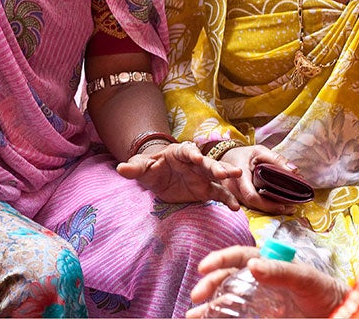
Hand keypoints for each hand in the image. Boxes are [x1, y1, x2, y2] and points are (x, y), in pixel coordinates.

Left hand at [117, 141, 241, 207]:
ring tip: (238, 177)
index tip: (196, 157)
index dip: (191, 153)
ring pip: (216, 175)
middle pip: (206, 162)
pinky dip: (227, 199)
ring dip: (227, 175)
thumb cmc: (149, 168)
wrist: (157, 177)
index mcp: (178, 153)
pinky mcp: (206, 190)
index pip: (186, 151)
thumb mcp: (140, 168)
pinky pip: (219, 194)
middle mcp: (194, 163)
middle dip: (215, 166)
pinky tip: (236, 207)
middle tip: (225, 172)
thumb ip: (133, 168)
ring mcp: (202, 176)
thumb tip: (120, 168)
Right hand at [186, 245, 348, 318]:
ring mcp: (258, 301)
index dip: (220, 259)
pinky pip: (236, 317)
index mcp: (269, 264)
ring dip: (208, 306)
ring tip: (192, 315)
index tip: (204, 267)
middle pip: (228, 278)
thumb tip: (252, 264)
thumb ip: (281, 270)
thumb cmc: (327, 293)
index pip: (239, 256)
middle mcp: (259, 281)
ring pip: (227, 299)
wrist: (340, 314)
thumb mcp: (306, 278)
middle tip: (196, 295)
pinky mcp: (260, 318)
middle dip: (209, 284)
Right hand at [217, 145, 301, 214]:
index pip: (251, 196)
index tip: (283, 206)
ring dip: (269, 210)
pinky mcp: (236, 199)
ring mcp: (233, 195)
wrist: (226, 157)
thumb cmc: (244, 155)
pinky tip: (275, 205)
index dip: (267, 204)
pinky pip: (250, 206)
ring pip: (252, 208)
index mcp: (239, 177)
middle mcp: (233, 189)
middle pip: (253, 205)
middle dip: (272, 209)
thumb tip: (294, 171)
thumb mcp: (259, 151)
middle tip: (291, 208)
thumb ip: (276, 159)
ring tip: (287, 207)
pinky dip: (263, 207)